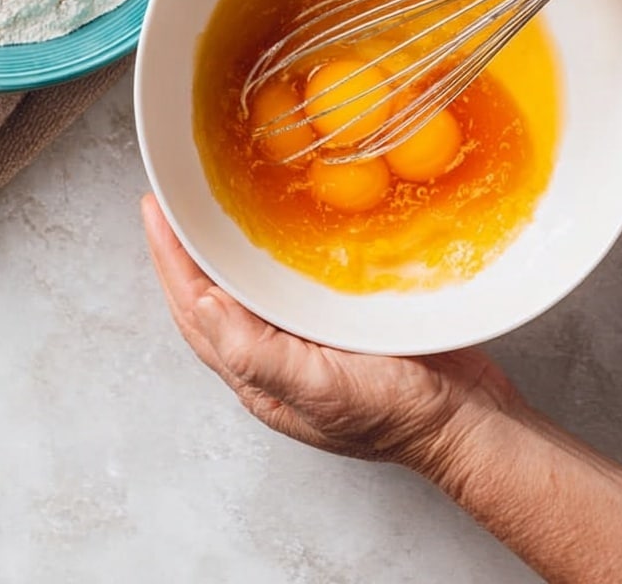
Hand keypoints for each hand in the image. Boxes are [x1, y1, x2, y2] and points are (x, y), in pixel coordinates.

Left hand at [141, 194, 518, 476]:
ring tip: (208, 207)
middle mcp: (272, 356)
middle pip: (210, 294)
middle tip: (172, 199)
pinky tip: (275, 229)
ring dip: (221, 249)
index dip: (169, 258)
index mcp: (258, 374)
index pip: (195, 308)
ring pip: (244, 287)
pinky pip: (286, 281)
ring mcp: (304, 340)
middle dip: (184, 249)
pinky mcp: (336, 324)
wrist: (467, 423)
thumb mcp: (322, 390)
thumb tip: (204, 306)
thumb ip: (258, 355)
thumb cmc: (398, 415)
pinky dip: (268, 253)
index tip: (154, 209)